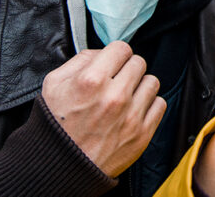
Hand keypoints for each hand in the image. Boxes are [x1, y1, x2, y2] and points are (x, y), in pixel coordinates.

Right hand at [41, 41, 164, 176]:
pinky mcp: (142, 133)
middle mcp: (114, 96)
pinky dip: (149, 105)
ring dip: (140, 86)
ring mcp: (131, 115)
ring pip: (152, 82)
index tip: (113, 62)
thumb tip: (103, 52)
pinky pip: (160, 104)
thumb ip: (80, 60)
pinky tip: (134, 110)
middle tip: (117, 80)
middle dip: (127, 69)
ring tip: (126, 96)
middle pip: (139, 63)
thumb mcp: (54, 83)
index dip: (116, 54)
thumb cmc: (56, 125)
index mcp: (92, 80)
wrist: (61, 165)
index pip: (121, 48)